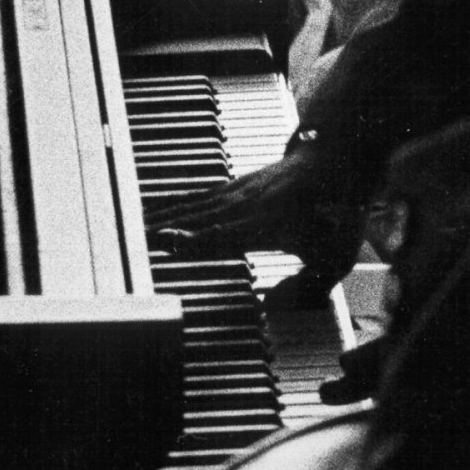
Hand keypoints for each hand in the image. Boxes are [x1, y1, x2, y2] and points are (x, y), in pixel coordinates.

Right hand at [149, 148, 347, 275]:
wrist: (335, 160)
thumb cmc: (335, 213)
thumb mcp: (334, 256)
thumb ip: (309, 286)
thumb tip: (277, 308)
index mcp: (269, 223)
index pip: (226, 234)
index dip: (197, 239)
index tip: (169, 240)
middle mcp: (247, 206)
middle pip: (199, 219)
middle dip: (166, 229)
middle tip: (133, 238)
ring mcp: (238, 193)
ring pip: (194, 206)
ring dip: (164, 217)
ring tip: (135, 228)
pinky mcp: (234, 187)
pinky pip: (198, 196)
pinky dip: (174, 203)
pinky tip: (156, 211)